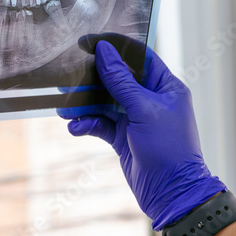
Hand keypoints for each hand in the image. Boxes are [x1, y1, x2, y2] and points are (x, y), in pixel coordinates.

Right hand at [57, 38, 226, 229]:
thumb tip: (104, 51)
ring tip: (64, 107)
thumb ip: (121, 81)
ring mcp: (136, 119)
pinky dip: (87, 124)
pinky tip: (75, 127)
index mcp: (166, 87)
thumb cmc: (169, 148)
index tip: (90, 41)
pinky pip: (101, 125)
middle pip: (118, 80)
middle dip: (93, 79)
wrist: (171, 193)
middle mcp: (151, 100)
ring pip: (105, 103)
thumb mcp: (144, 109)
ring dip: (85, 105)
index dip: (117, 48)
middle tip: (68, 77)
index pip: (140, 58)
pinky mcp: (124, 138)